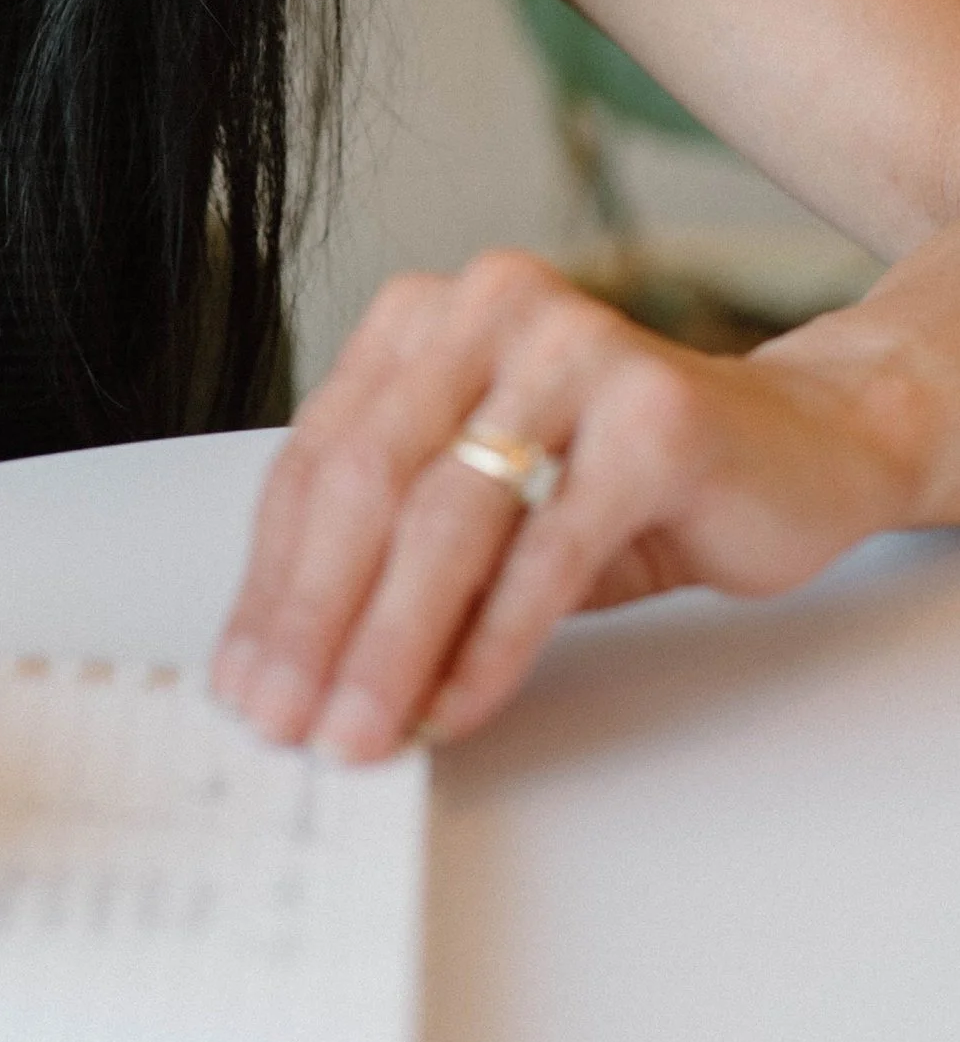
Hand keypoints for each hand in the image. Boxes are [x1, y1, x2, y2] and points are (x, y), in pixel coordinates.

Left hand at [209, 249, 923, 763]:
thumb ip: (394, 557)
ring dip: (391, 644)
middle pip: (367, 483)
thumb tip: (295, 669)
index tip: (242, 678)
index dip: (270, 579)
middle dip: (313, 619)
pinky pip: (548, 549)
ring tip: (360, 732)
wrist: (800, 444)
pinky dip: (491, 642)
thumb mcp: (487, 509)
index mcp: (420, 319)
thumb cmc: (625, 479)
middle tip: (284, 720)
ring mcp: (573, 349)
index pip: (315, 458)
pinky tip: (454, 708)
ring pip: (448, 517)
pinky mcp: (655, 413)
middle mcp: (487, 309)